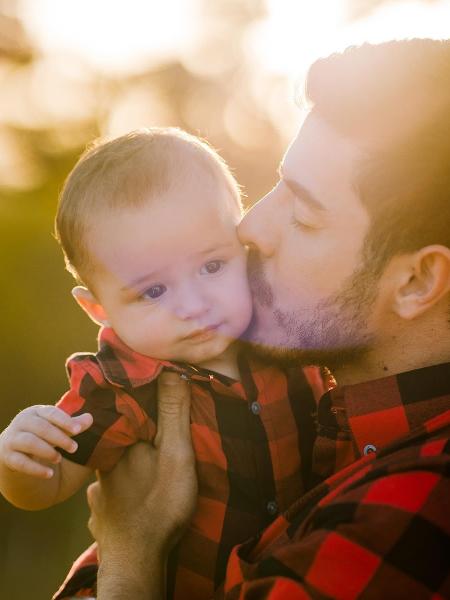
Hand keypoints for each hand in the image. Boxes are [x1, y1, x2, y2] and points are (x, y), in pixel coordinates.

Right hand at [0, 405, 92, 478]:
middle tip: (74, 448)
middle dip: (59, 437)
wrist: (13, 451)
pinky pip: (20, 462)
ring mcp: (12, 439)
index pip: (51, 413)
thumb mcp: (57, 429)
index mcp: (36, 412)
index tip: (78, 430)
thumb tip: (90, 418)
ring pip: (29, 442)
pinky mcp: (7, 456)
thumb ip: (74, 425)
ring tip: (59, 459)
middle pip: (40, 427)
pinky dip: (35, 469)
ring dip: (46, 451)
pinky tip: (49, 474)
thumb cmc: (42, 436)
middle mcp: (22, 422)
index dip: (64, 421)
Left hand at [86, 372, 196, 598]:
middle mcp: (102, 464)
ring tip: (153, 472)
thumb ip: (172, 412)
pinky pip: (114, 494)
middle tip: (161, 443)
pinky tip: (138, 497)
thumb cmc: (159, 504)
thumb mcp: (175, 453)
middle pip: (122, 440)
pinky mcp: (101, 514)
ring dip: (132, 466)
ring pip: (117, 468)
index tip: (162, 405)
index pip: (128, 412)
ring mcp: (99, 492)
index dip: (145, 404)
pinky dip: (126, 492)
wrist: (136, 563)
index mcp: (119, 443)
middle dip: (140, 437)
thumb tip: (169, 369)